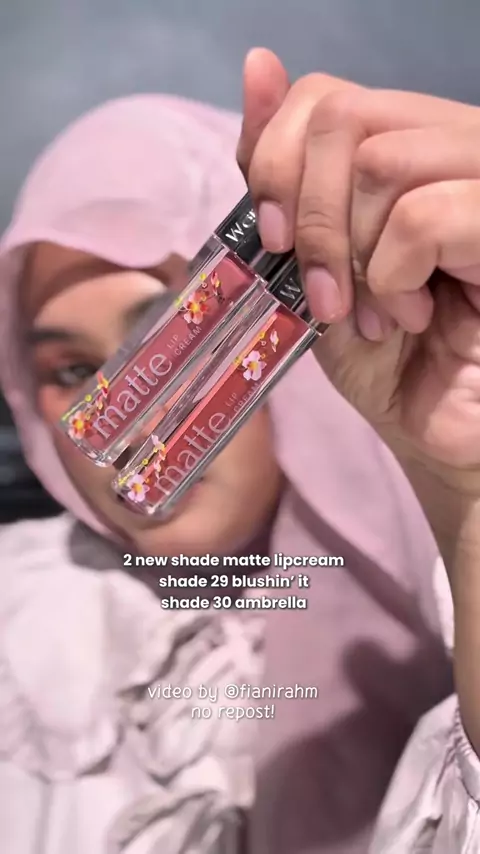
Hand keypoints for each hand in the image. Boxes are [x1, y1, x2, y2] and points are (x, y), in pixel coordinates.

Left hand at [238, 49, 479, 332]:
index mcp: (405, 147)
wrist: (436, 428)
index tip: (271, 238)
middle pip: (344, 116)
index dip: (278, 160)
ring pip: (382, 163)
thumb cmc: (380, 355)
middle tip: (326, 293)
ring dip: (356, 258)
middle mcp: (453, 145)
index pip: (324, 95)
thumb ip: (287, 177)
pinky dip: (396, 278)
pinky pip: (425, 215)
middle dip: (310, 221)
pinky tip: (416, 315)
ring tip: (376, 313)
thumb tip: (259, 65)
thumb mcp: (312, 265)